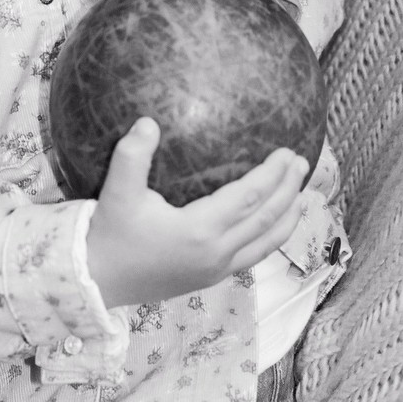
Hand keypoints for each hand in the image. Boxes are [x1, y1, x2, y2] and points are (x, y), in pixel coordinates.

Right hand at [86, 117, 308, 307]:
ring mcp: (216, 269)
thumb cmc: (110, 233)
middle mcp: (216, 253)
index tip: (287, 150)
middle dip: (289, 189)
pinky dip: (273, 235)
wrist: (99, 280)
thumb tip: (149, 121)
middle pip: (268, 218)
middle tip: (303, 161)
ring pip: (267, 242)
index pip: (250, 197)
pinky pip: (254, 254)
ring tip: (302, 192)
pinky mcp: (211, 277)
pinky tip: (273, 221)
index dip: (273, 174)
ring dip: (289, 215)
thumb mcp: (116, 191)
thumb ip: (132, 155)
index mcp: (200, 230)